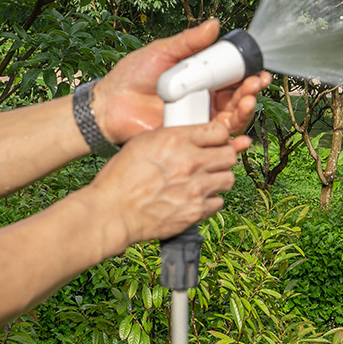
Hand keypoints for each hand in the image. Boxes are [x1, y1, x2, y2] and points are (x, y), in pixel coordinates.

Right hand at [86, 121, 251, 249]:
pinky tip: (195, 198)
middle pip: (229, 154)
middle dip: (223, 156)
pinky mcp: (196, 211)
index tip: (215, 141)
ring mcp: (195, 188)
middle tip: (213, 161)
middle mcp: (190, 162)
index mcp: (175, 140)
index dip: (218, 136)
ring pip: (228, 178)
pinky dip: (210, 200)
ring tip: (204, 180)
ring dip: (219, 178)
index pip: (219, 131)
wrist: (113, 212)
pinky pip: (218, 202)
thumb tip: (194, 133)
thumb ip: (172, 135)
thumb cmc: (121, 177)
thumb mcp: (143, 142)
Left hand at [91, 20, 270, 144]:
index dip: (251, 76)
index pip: (235, 79)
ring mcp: (199, 121)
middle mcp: (206, 101)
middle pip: (239, 99)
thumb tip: (215, 24)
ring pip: (232, 120)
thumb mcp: (164, 52)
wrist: (110, 102)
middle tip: (254, 85)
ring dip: (245, 112)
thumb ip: (189, 42)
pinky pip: (215, 142)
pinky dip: (231, 141)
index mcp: (204, 80)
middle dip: (252, 92)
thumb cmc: (134, 75)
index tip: (259, 72)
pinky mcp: (191, 139)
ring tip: (247, 102)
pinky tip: (239, 137)